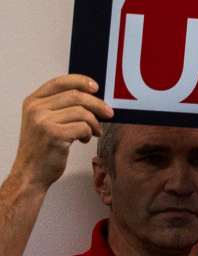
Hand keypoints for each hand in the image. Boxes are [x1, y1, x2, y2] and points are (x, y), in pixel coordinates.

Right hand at [11, 75, 111, 190]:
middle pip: (76, 96)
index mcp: (32, 102)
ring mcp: (43, 121)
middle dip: (98, 104)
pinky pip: (83, 127)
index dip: (81, 81)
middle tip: (109, 113)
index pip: (60, 81)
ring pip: (83, 112)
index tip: (96, 87)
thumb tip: (93, 96)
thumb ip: (60, 106)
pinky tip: (84, 139)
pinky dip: (89, 133)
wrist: (30, 174)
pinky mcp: (53, 135)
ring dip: (94, 123)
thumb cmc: (41, 148)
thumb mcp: (44, 121)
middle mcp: (35, 109)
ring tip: (93, 132)